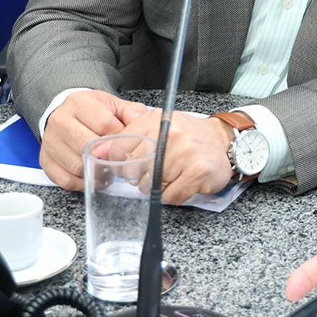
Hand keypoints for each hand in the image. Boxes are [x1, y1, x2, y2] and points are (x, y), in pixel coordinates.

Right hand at [39, 90, 148, 189]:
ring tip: (109, 168)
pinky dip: (82, 183)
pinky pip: (65, 180)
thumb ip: (130, 112)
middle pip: (88, 147)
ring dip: (96, 172)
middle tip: (119, 159)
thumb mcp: (112, 104)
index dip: (120, 137)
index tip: (128, 143)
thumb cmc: (92, 111)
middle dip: (108, 155)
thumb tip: (141, 122)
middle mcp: (60, 121)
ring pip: (77, 166)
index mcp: (78, 103)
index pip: (103, 124)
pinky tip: (93, 176)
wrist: (65, 113)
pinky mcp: (45, 160)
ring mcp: (50, 142)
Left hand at [115, 109, 234, 204]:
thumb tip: (95, 152)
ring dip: (158, 187)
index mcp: (155, 120)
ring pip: (151, 186)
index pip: (120, 148)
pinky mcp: (198, 171)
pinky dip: (172, 195)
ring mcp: (186, 152)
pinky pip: (170, 196)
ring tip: (172, 175)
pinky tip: (181, 183)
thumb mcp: (155, 129)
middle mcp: (171, 133)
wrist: (221, 142)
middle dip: (140, 177)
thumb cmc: (185, 138)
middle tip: (155, 170)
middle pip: (134, 170)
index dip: (122, 163)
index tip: (131, 165)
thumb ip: (125, 140)